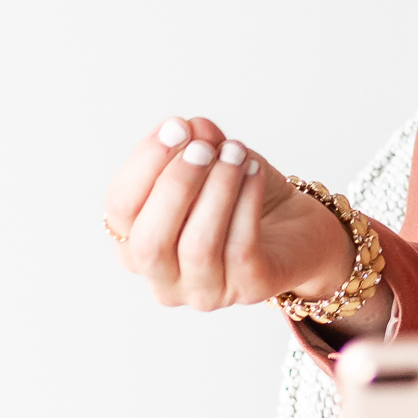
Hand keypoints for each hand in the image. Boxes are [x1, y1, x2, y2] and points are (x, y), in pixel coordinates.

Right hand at [101, 117, 353, 315]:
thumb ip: (198, 145)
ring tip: (236, 153)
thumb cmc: (241, 197)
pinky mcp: (248, 289)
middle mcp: (163, 278)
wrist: (297, 228)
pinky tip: (254, 171)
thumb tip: (193, 128)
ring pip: (197, 246)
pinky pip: (240, 247)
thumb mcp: (215, 163)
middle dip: (175, 186)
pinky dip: (246, 202)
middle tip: (203, 147)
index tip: (175, 126)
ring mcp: (204, 291)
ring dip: (216, 191)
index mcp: (137, 245)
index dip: (144, 165)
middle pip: (149, 241)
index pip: (121, 210)